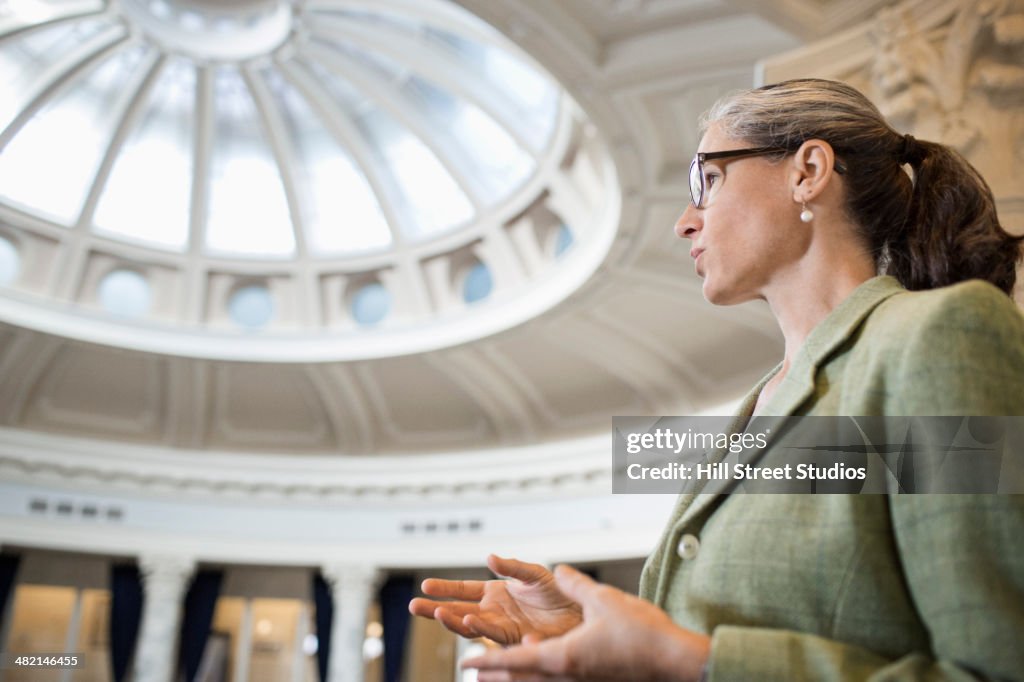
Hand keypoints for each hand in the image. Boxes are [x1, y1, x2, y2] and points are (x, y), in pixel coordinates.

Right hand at [408, 554, 582, 644]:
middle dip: (435, 608)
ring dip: (453, 620)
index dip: (444, 588)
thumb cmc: (560, 594)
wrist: (578, 614)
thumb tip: (490, 557)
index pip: (463, 590)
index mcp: (496, 592)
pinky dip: (481, 627)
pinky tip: (470, 620)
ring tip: (437, 613)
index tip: (425, 586)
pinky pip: (493, 633)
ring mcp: (501, 625)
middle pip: (458, 610)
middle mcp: (494, 610)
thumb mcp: (534, 574)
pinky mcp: (513, 637)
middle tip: (414, 606)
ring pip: (470, 625)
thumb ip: (512, 567)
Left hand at [462, 565, 709, 681]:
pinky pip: (560, 681)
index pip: (513, 660)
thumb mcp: (603, 600)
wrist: (676, 664)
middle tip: (475, 673)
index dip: (487, 659)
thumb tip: (558, 570)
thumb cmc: (643, 636)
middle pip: (521, 679)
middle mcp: (566, 677)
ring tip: (500, 675)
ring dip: (517, 677)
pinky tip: (546, 665)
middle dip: (496, 675)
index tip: (466, 661)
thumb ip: (575, 584)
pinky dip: (543, 675)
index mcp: (561, 658)